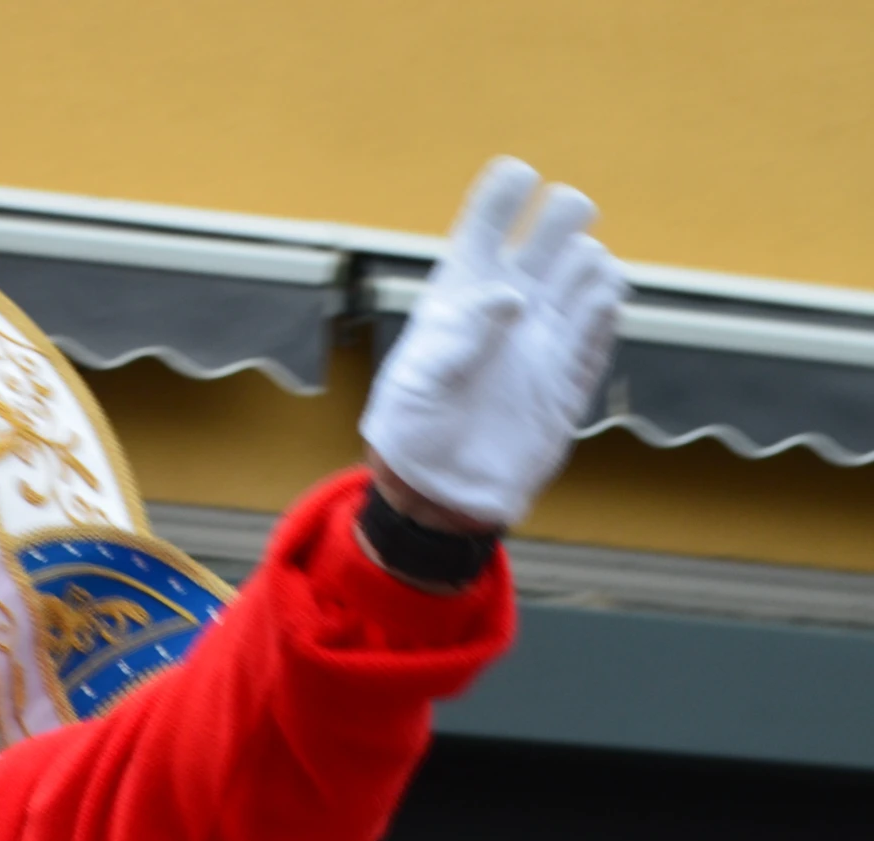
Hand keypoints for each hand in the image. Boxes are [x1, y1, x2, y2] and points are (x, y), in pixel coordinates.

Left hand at [362, 157, 627, 529]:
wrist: (438, 493)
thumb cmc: (411, 430)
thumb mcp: (418, 382)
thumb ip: (459, 336)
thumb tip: (510, 294)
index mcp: (461, 296)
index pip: (488, 226)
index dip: (506, 193)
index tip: (521, 175)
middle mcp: (510, 309)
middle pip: (552, 235)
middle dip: (566, 214)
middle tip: (568, 216)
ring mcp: (544, 341)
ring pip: (586, 274)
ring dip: (588, 265)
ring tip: (579, 275)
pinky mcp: (569, 379)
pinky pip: (598, 332)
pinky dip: (602, 312)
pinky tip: (600, 303)